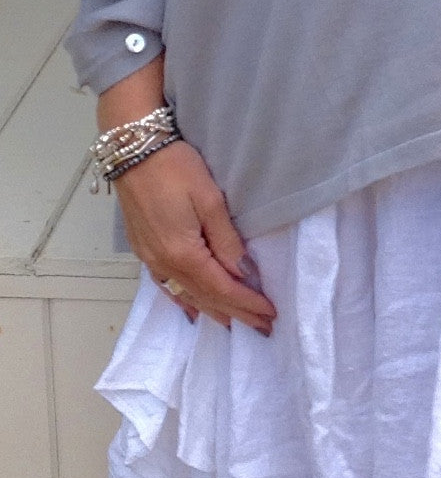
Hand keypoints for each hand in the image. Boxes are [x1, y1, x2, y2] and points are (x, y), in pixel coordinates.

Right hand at [113, 139, 276, 334]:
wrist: (133, 150)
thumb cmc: (176, 168)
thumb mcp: (210, 201)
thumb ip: (227, 241)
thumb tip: (245, 274)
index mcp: (182, 254)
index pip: (222, 289)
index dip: (247, 303)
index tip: (270, 314)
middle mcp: (163, 264)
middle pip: (204, 297)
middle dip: (235, 313)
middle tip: (262, 327)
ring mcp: (150, 259)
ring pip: (185, 294)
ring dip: (211, 310)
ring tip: (233, 323)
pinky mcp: (143, 249)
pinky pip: (166, 286)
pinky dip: (183, 300)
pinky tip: (190, 309)